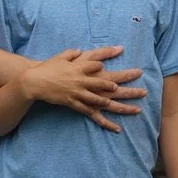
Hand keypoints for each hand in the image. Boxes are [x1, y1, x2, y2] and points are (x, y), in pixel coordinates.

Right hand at [19, 47, 145, 129]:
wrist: (34, 82)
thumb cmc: (48, 67)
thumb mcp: (61, 56)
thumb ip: (73, 53)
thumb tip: (80, 50)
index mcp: (81, 67)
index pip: (100, 66)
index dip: (112, 67)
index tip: (132, 70)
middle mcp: (83, 80)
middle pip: (109, 84)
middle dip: (128, 87)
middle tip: (143, 90)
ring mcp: (79, 93)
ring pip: (103, 101)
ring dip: (120, 106)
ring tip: (135, 109)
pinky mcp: (74, 104)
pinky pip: (92, 114)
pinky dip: (105, 122)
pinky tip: (116, 128)